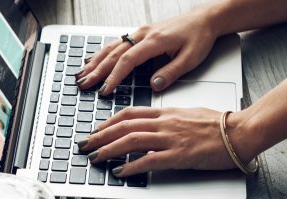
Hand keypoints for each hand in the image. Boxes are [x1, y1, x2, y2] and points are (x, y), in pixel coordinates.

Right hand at [76, 6, 218, 94]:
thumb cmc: (199, 37)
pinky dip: (101, 53)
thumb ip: (171, 73)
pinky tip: (92, 60)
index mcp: (154, 41)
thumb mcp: (191, 58)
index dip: (114, 77)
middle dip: (97, 71)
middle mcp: (143, 35)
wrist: (204, 19)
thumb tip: (153, 85)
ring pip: (111, 48)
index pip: (128, 61)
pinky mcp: (139, 34)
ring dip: (95, 62)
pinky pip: (116, 44)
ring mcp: (139, 33)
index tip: (105, 90)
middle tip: (84, 84)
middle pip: (114, 54)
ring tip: (82, 75)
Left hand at [78, 107, 250, 176]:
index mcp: (166, 113)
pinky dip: (131, 166)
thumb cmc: (218, 125)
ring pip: (131, 141)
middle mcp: (164, 123)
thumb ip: (168, 119)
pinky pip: (148, 160)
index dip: (108, 122)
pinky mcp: (179, 155)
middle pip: (124, 126)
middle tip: (85, 145)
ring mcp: (170, 139)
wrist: (240, 131)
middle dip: (100, 136)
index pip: (129, 114)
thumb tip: (153, 125)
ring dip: (108, 150)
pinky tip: (119, 171)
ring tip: (94, 158)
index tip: (96, 130)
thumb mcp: (187, 115)